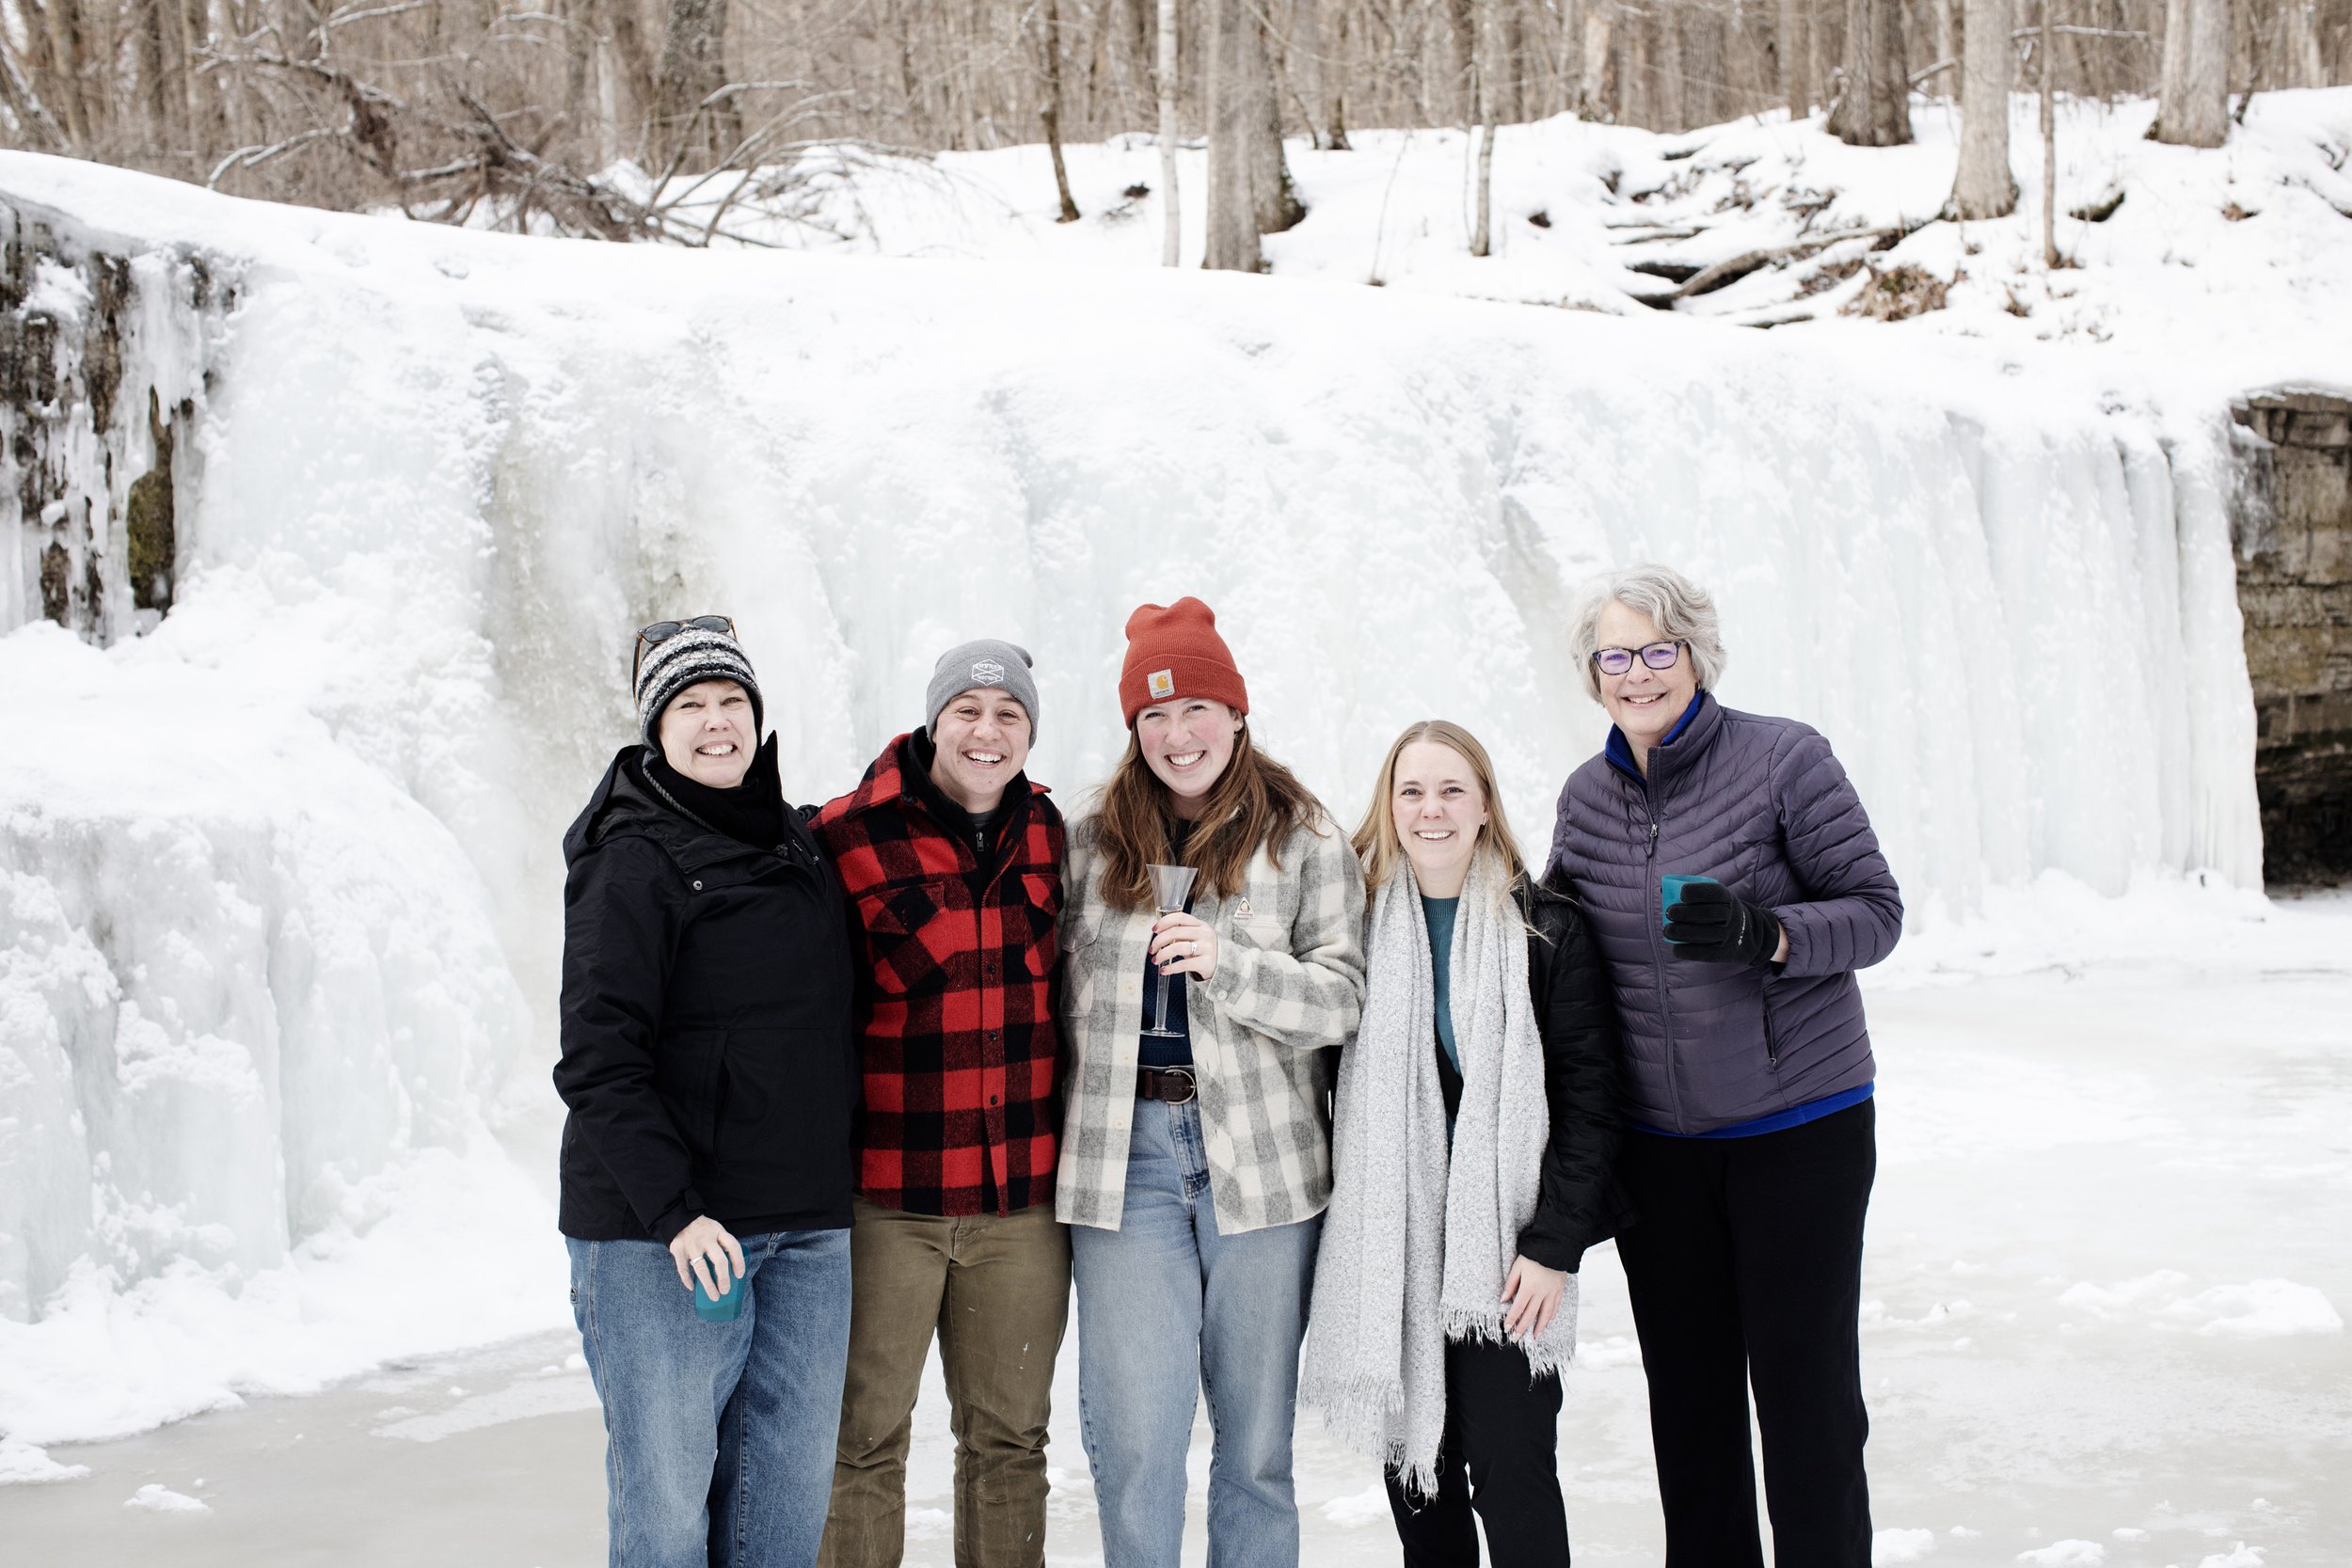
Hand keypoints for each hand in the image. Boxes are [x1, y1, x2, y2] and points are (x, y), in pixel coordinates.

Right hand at [669, 1215, 744, 1300]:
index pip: (733, 1247)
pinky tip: (692, 1288)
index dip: (739, 1262)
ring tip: (714, 1296)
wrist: (679, 1217)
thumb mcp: (716, 1230)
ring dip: (708, 1285)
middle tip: (726, 1291)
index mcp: (718, 1232)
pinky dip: (687, 1280)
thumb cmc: (703, 1229)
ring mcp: (691, 1245)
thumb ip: (722, 1245)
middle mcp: (706, 1239)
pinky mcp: (678, 1250)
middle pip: (719, 1260)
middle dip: (724, 1278)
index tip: (740, 1275)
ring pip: (701, 1269)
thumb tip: (731, 1270)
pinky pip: (683, 1269)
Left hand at [1149, 912, 1218, 981]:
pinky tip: (1164, 970)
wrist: (1225, 966)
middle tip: (1152, 949)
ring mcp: (1206, 948)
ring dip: (1162, 954)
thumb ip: (1181, 933)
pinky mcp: (1206, 963)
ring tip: (1156, 960)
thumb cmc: (1205, 950)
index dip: (1164, 922)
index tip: (1154, 930)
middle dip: (1159, 941)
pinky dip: (1170, 968)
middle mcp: (1204, 934)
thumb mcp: (1197, 937)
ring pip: (1177, 947)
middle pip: (1175, 932)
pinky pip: (1183, 964)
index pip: (1179, 917)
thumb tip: (1159, 935)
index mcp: (1200, 925)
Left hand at [1501, 1255, 1567, 1339]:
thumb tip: (1503, 1300)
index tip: (1506, 1329)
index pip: (1518, 1308)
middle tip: (1516, 1339)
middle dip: (1522, 1328)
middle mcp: (1541, 1293)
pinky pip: (1556, 1306)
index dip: (1512, 1320)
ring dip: (1539, 1327)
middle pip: (1530, 1315)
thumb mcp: (1517, 1267)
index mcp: (1528, 1287)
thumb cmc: (1532, 1255)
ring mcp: (1552, 1293)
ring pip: (1545, 1314)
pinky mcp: (1559, 1290)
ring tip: (1535, 1337)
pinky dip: (1551, 1316)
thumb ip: (1510, 1284)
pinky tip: (1548, 1322)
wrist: (1554, 1247)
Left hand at [1664, 881, 1786, 965]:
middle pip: (1707, 913)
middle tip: (1668, 913)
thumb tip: (1663, 891)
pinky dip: (1688, 951)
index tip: (1681, 894)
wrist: (1749, 935)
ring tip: (1667, 930)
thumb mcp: (1716, 898)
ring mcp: (1729, 935)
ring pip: (1705, 934)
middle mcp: (1731, 915)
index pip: (1714, 892)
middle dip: (1684, 913)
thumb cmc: (1721, 911)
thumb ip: (1694, 894)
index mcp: (1727, 898)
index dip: (1696, 892)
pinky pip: (1706, 953)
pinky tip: (1676, 948)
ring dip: (1682, 933)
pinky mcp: (1725, 953)